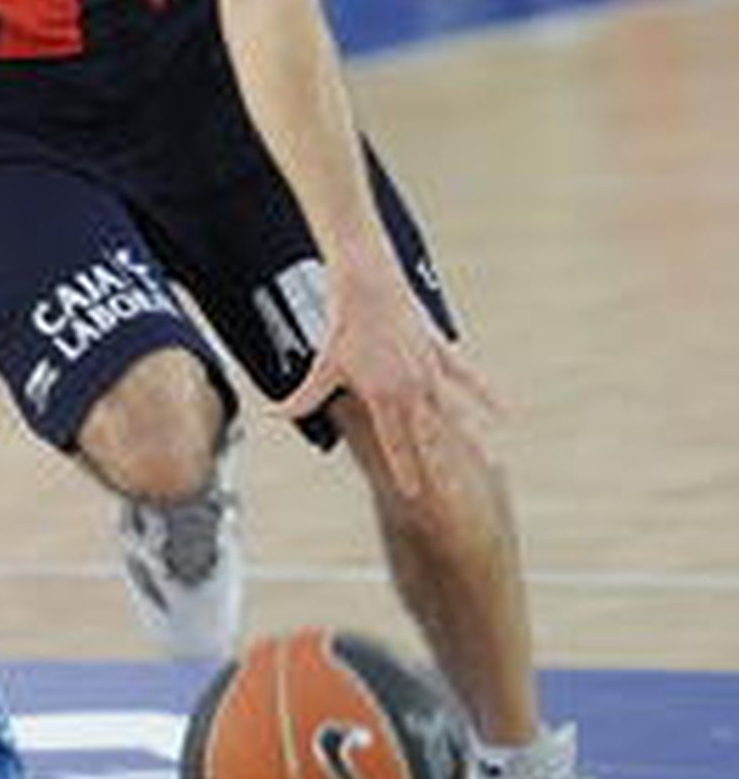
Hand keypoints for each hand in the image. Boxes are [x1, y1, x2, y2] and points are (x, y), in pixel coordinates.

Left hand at [272, 276, 499, 497]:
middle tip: (456, 495)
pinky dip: (486, 394)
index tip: (415, 493)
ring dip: (473, 439)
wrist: (366, 283)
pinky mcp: (440, 350)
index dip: (406, 470)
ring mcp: (429, 371)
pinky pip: (468, 377)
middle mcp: (411, 389)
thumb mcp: (322, 366)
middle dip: (442, 467)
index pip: (396, 444)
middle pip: (430, 437)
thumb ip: (303, 398)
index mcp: (383, 397)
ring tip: (491, 463)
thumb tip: (275, 413)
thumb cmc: (342, 324)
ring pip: (455, 413)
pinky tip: (505, 412)